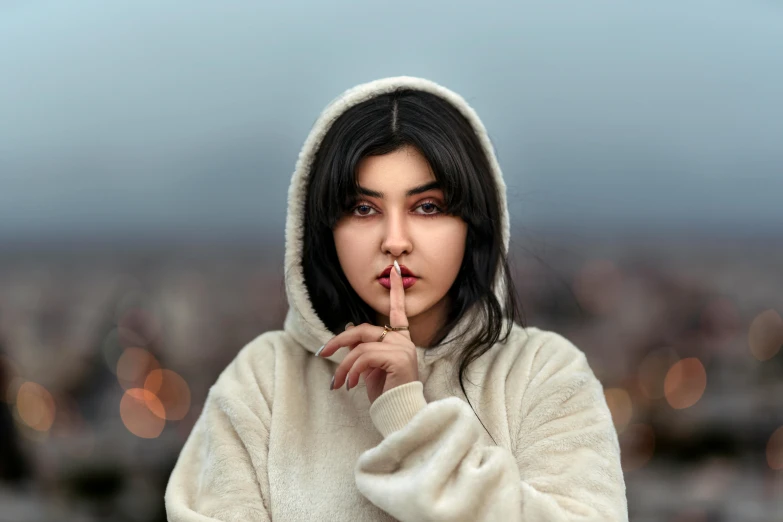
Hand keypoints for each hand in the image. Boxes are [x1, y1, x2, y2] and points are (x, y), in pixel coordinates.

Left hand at [316, 261, 417, 403]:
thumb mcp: (371, 368)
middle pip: (364, 330)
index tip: (396, 270)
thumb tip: (347, 331)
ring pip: (360, 347)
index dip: (395, 291)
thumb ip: (363, 348)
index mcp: (400, 340)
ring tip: (338, 384)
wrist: (398, 413)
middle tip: (324, 353)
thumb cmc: (386, 393)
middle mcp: (403, 341)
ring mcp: (401, 349)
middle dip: (340, 340)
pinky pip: (364, 357)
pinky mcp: (397, 359)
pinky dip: (352, 371)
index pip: (398, 311)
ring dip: (344, 366)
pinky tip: (350, 386)